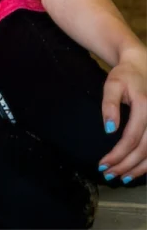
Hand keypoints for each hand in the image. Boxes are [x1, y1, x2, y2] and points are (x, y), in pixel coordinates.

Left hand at [99, 47, 146, 181]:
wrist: (141, 66)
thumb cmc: (124, 76)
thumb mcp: (112, 84)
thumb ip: (109, 105)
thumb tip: (109, 130)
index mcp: (145, 107)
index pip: (131, 137)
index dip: (118, 153)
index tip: (103, 163)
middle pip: (143, 149)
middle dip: (125, 165)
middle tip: (108, 174)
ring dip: (137, 169)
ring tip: (120, 177)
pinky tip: (135, 171)